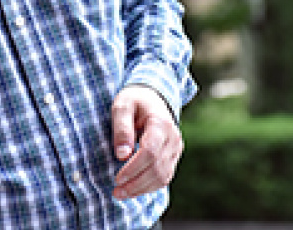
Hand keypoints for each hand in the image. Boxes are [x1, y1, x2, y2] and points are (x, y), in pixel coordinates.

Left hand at [111, 84, 182, 199]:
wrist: (152, 98)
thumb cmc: (134, 101)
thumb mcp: (122, 106)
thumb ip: (121, 128)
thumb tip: (122, 155)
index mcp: (160, 123)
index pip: (150, 152)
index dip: (134, 168)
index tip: (117, 178)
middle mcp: (173, 137)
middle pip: (157, 168)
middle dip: (135, 183)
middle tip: (116, 192)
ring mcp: (176, 148)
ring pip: (162, 176)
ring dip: (142, 189)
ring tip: (121, 194)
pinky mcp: (173, 156)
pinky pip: (164, 176)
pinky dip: (149, 187)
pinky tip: (133, 189)